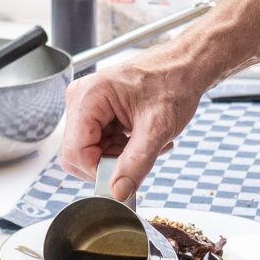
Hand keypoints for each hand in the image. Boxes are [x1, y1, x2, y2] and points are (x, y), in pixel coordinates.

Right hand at [58, 53, 211, 202]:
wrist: (185, 68)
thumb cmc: (173, 83)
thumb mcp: (157, 128)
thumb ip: (137, 163)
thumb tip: (118, 191)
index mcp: (89, 96)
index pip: (75, 152)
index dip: (98, 171)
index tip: (124, 177)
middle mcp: (81, 99)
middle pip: (79, 154)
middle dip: (109, 164)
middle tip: (139, 158)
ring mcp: (87, 106)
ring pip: (90, 152)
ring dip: (118, 157)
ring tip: (146, 144)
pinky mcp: (97, 112)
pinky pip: (99, 144)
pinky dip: (121, 149)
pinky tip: (141, 138)